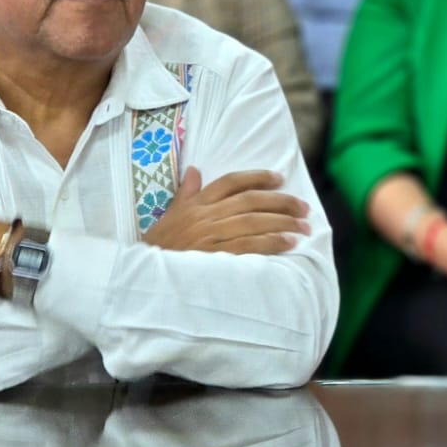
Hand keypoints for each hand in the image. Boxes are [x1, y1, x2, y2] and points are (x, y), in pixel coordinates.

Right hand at [144, 167, 309, 255]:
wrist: (142, 275)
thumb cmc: (158, 247)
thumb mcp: (169, 215)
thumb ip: (185, 193)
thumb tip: (194, 170)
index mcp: (196, 203)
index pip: (231, 182)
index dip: (257, 177)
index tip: (279, 178)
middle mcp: (206, 215)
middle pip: (250, 200)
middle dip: (281, 201)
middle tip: (304, 207)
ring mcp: (210, 235)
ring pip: (254, 221)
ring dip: (283, 222)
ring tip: (304, 225)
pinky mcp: (215, 256)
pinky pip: (249, 246)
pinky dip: (272, 242)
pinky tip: (290, 242)